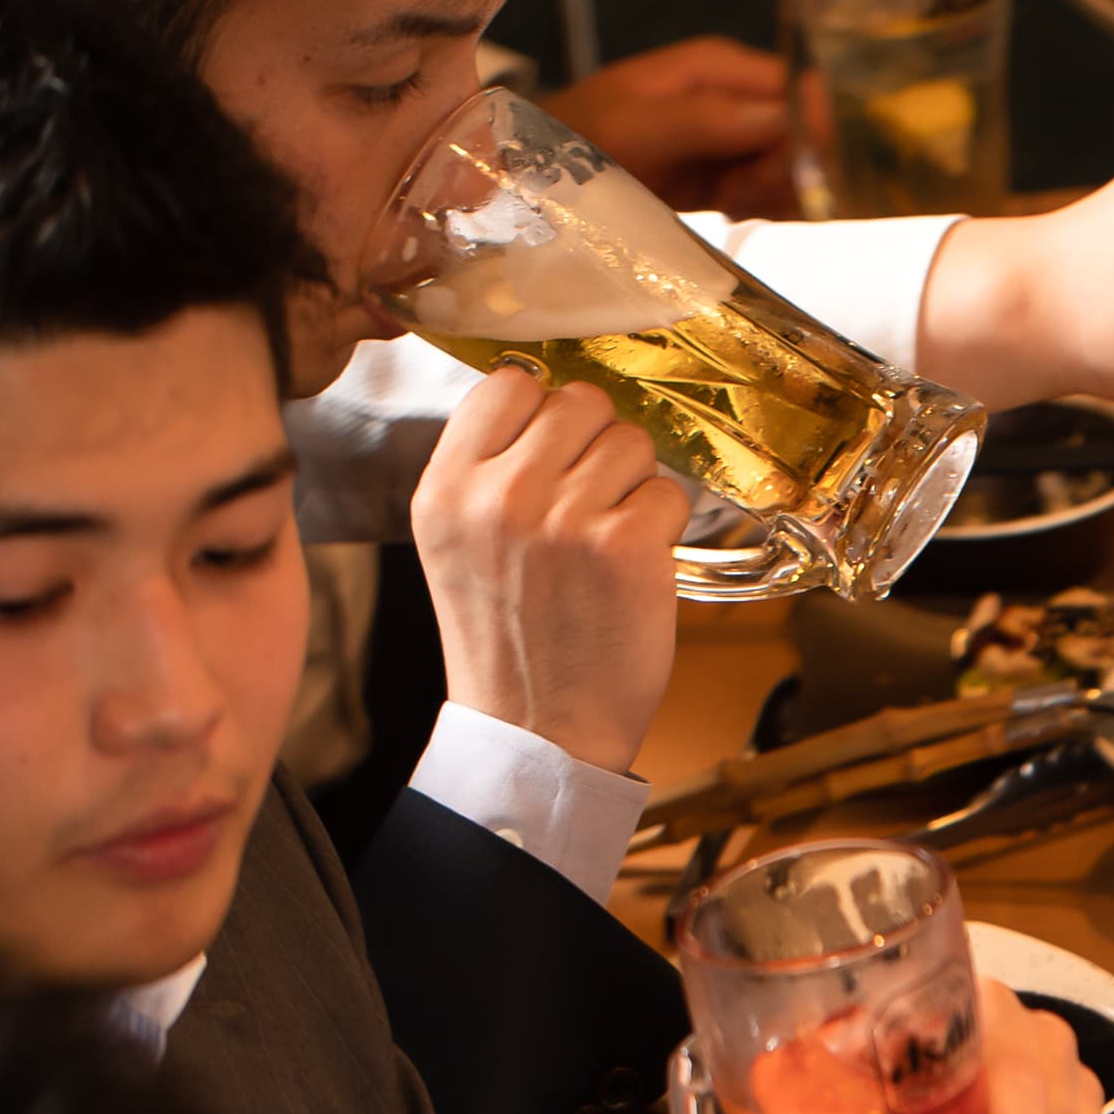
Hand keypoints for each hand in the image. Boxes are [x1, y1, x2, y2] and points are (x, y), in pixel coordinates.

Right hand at [410, 365, 683, 774]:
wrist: (538, 731)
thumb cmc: (505, 639)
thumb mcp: (455, 543)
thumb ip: (485, 469)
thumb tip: (542, 400)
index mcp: (446, 488)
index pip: (509, 383)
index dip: (545, 410)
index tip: (555, 451)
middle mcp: (500, 495)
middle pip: (580, 401)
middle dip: (597, 445)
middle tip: (590, 503)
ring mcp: (566, 519)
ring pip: (631, 441)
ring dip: (633, 485)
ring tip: (608, 540)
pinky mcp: (626, 549)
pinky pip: (667, 493)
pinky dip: (662, 527)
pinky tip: (634, 568)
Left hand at [546, 36, 798, 213]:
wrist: (533, 179)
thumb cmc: (572, 141)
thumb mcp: (631, 127)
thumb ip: (705, 119)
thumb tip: (784, 122)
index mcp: (719, 67)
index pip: (802, 88)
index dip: (810, 133)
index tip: (786, 172)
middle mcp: (735, 97)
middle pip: (807, 133)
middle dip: (788, 171)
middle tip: (739, 193)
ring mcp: (734, 139)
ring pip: (798, 168)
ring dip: (775, 195)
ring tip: (726, 201)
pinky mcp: (730, 176)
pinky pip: (777, 192)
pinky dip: (765, 208)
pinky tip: (729, 209)